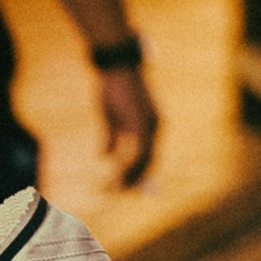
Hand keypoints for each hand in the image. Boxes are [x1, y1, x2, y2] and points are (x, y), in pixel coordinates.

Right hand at [97, 64, 158, 185]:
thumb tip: (105, 156)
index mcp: (151, 124)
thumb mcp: (110, 116)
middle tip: (120, 193)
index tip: (127, 187)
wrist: (116, 66)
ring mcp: (150, 126)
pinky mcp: (141, 125)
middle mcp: (155, 127)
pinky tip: (115, 177)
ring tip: (113, 189)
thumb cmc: (113, 88)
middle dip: (135, 180)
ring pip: (143, 161)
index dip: (139, 173)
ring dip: (128, 177)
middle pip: (149, 162)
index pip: (149, 155)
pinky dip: (126, 168)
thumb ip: (111, 137)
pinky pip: (137, 154)